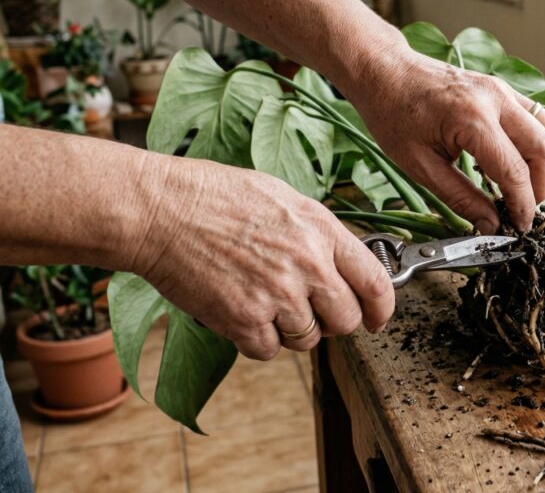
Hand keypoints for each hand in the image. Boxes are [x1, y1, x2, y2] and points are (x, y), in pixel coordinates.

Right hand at [129, 156, 394, 359]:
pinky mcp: (243, 320)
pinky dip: (256, 340)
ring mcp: (277, 295)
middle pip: (346, 321)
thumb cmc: (214, 195)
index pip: (375, 283)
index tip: (377, 318)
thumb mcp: (284, 198)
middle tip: (309, 310)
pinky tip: (240, 312)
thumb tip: (340, 262)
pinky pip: (267, 350)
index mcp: (322, 230)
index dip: (382, 308)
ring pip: (307, 340)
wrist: (160, 209)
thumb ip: (318, 233)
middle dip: (332, 321)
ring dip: (290, 330)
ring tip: (263, 300)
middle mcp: (308, 265)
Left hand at [345, 49, 544, 232]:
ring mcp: (502, 90)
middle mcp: (495, 99)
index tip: (519, 227)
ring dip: (544, 164)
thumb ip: (460, 197)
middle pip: (544, 148)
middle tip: (523, 210)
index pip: (514, 171)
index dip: (522, 205)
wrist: (386, 72)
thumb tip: (490, 224)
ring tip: (522, 187)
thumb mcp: (420, 166)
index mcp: (471, 119)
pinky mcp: (503, 89)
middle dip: (541, 186)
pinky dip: (535, 144)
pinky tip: (510, 162)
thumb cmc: (394, 115)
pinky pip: (536, 117)